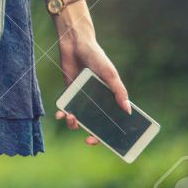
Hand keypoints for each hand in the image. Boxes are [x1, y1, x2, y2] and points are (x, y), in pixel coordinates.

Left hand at [54, 17, 130, 145]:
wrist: (75, 43)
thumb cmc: (96, 57)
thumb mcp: (110, 73)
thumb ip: (118, 91)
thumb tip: (127, 110)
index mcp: (109, 97)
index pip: (113, 119)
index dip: (113, 132)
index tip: (112, 143)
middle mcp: (96, 100)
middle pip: (95, 124)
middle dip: (92, 134)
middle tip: (89, 140)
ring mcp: (82, 97)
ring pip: (79, 118)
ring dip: (74, 124)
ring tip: (72, 118)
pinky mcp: (68, 92)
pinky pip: (65, 107)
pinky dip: (62, 113)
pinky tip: (60, 114)